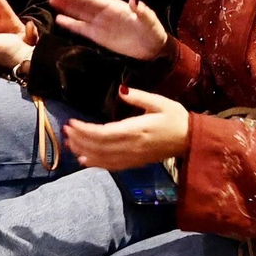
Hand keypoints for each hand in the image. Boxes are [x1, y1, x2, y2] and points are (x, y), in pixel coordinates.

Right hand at [48, 0, 168, 60]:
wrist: (152, 49)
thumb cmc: (152, 31)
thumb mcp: (149, 21)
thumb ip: (142, 11)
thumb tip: (134, 1)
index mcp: (114, 7)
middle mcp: (104, 13)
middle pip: (82, 4)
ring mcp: (99, 25)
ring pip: (79, 14)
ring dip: (66, 7)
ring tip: (51, 0)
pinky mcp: (98, 37)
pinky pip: (81, 29)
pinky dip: (71, 24)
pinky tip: (59, 19)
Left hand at [63, 87, 189, 169]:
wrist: (190, 140)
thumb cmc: (176, 118)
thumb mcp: (160, 102)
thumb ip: (139, 97)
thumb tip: (120, 89)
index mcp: (137, 129)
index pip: (104, 133)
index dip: (85, 130)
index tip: (72, 122)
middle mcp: (132, 146)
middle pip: (99, 147)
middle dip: (79, 139)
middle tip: (65, 130)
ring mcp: (133, 157)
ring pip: (102, 158)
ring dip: (84, 151)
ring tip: (69, 143)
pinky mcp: (135, 163)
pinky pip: (111, 166)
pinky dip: (96, 163)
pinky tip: (84, 160)